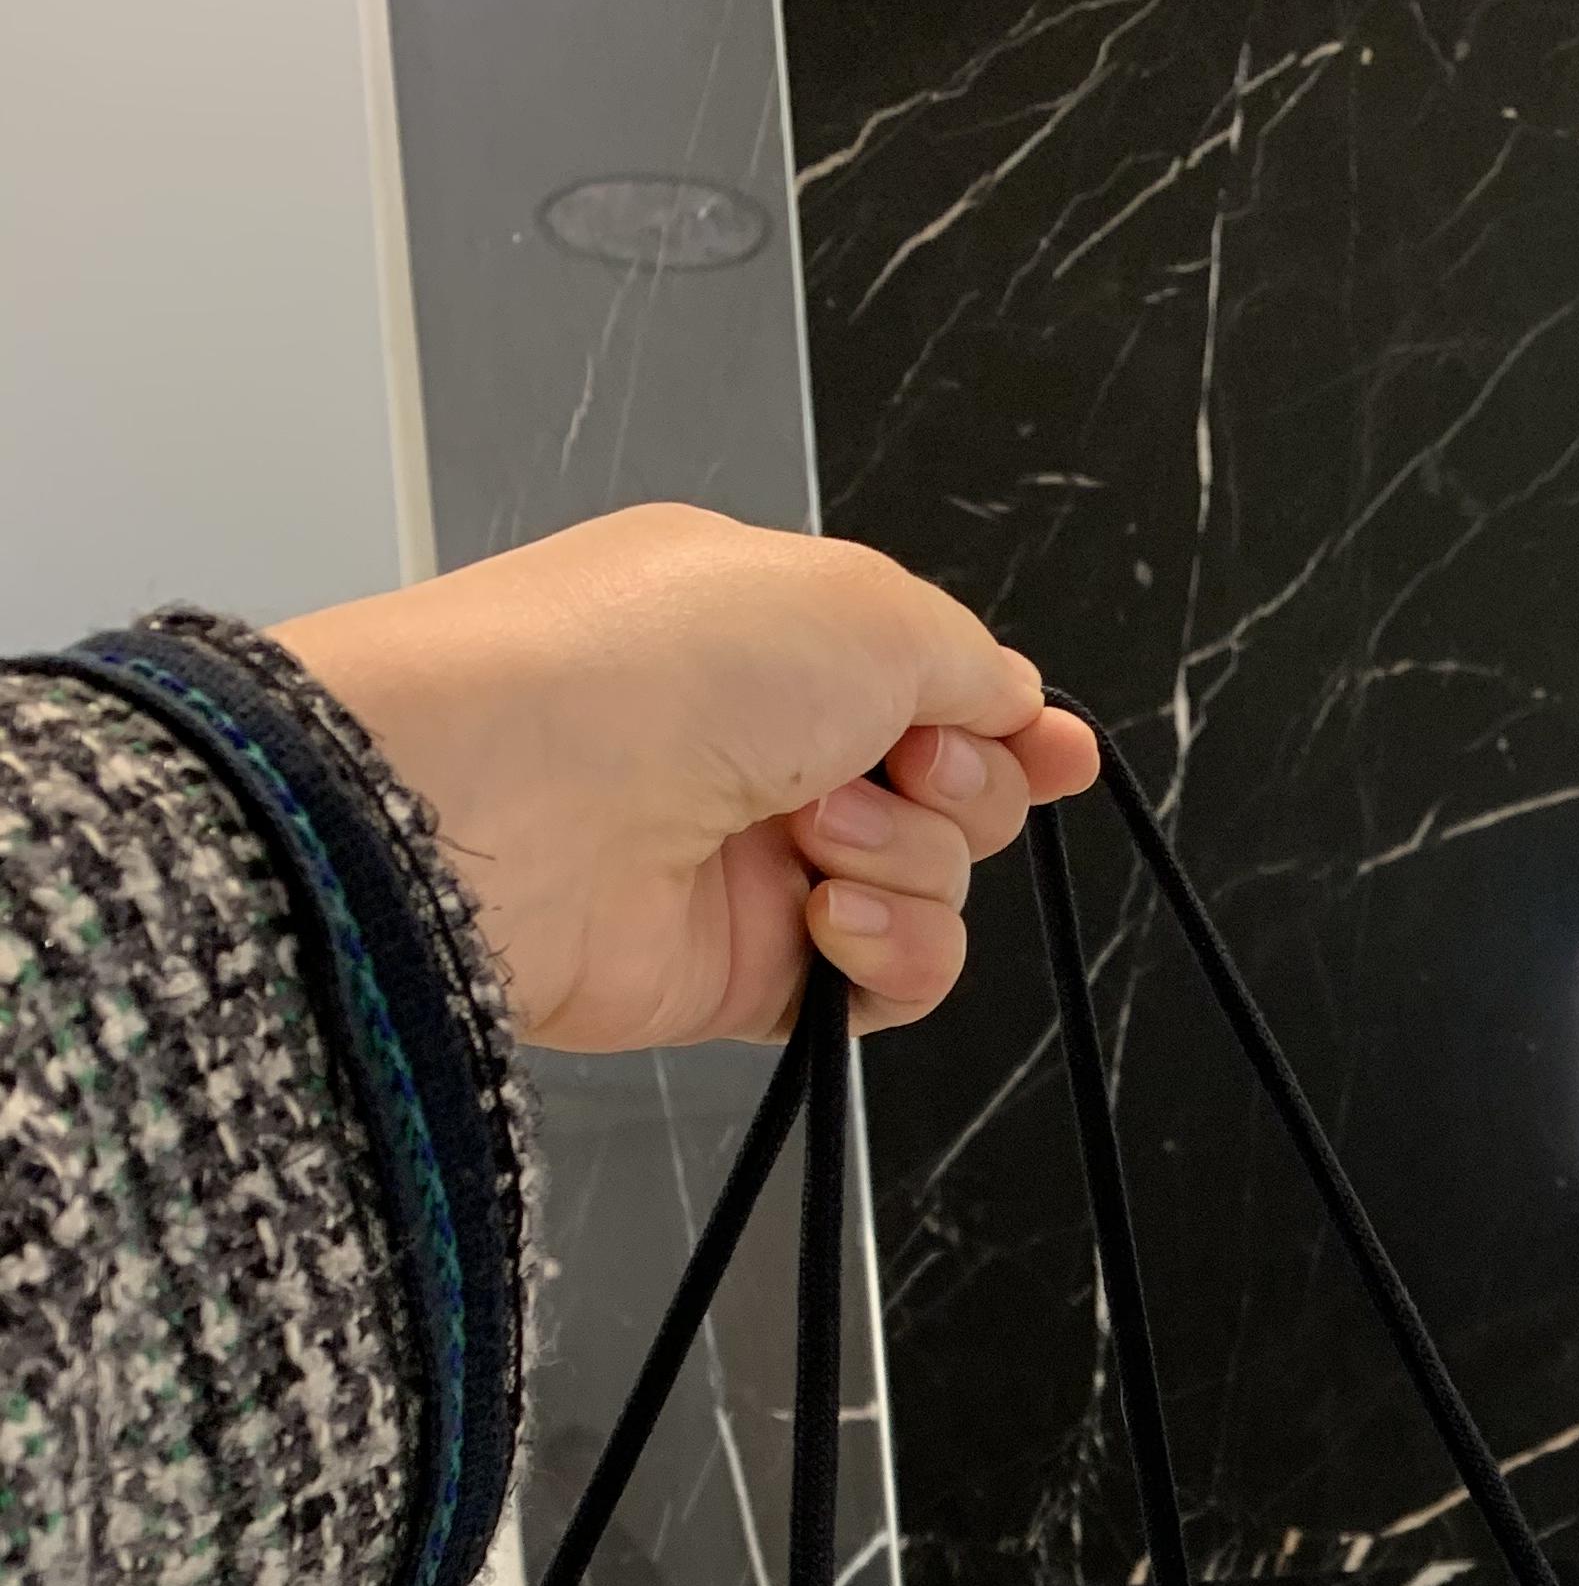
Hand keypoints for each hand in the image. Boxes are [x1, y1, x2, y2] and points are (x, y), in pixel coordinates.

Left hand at [273, 504, 1095, 1049]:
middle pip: (958, 794)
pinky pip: (889, 984)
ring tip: (816, 837)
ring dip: (912, 864)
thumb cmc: (650, 669)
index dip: (1008, 723)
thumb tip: (1017, 703)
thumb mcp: (862, 601)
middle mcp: (771, 746)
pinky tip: (829, 918)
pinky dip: (889, 954)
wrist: (516, 803)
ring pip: (935, 890)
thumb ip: (969, 658)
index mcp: (780, 636)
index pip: (936, 687)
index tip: (1056, 750)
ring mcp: (761, 861)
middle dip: (960, 785)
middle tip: (895, 767)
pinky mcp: (752, 971)